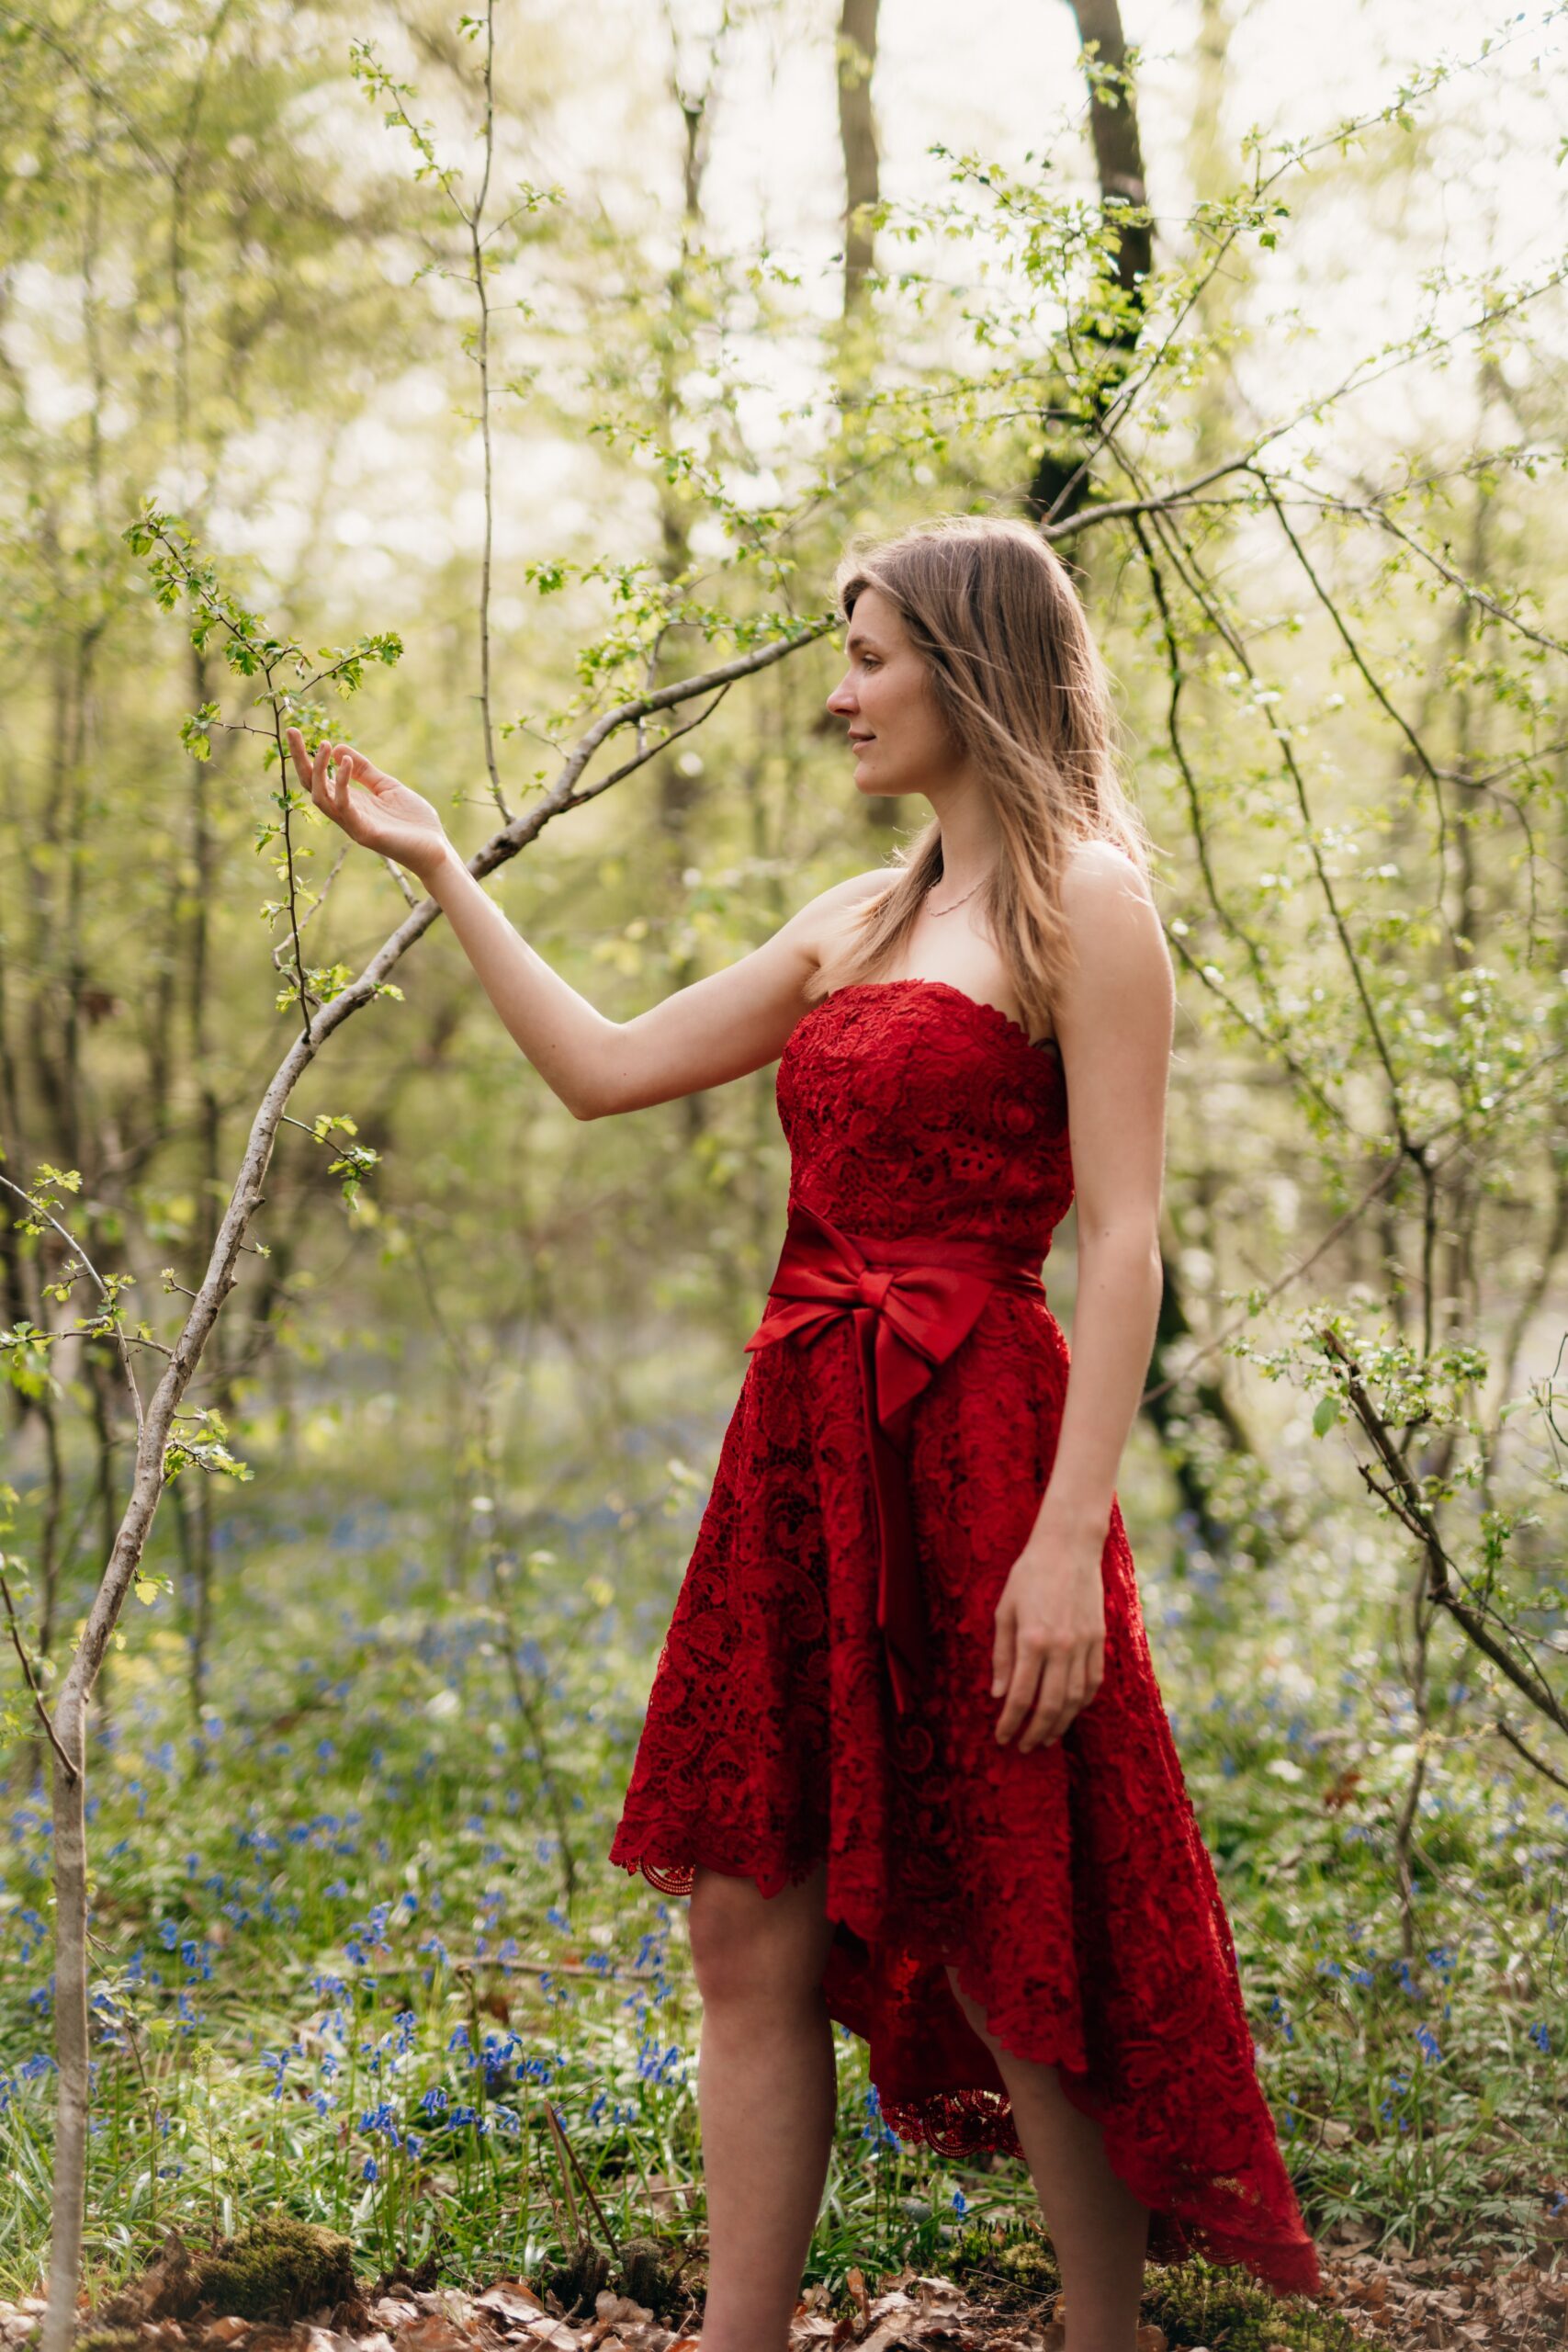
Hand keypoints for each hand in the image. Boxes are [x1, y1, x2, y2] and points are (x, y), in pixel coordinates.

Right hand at [285, 729, 451, 884]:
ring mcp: (352, 824)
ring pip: (320, 797)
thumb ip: (366, 771)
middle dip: (299, 759)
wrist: (436, 850)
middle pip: (310, 786)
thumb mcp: (388, 787)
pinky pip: (344, 806)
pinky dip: (343, 783)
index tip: (295, 732)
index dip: (306, 756)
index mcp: (350, 802)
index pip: (318, 778)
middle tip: (291, 731)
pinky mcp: (363, 832)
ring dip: (318, 770)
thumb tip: (339, 749)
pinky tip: (346, 763)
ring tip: (325, 746)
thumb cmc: (414, 821)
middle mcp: (345, 813)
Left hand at [991, 1523, 1106, 1751]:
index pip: (1020, 1696)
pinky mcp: (1099, 1640)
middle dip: (1035, 1732)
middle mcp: (1061, 1647)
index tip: (1002, 1738)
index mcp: (1032, 1640)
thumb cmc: (1029, 1575)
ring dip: (1061, 1723)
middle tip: (1023, 1747)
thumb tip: (998, 1694)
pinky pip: (1093, 1681)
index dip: (1010, 1722)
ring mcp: (1084, 1645)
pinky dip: (1083, 1702)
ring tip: (1046, 1737)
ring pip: (1075, 1699)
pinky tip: (1071, 1711)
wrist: (1069, 1548)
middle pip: (1050, 1705)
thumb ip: (1002, 1654)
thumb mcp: (1004, 1611)